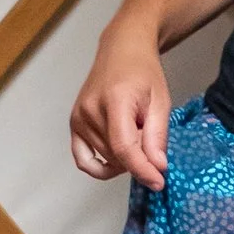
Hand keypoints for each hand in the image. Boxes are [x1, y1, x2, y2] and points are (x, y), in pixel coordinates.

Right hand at [71, 14, 172, 188]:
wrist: (122, 51)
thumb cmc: (143, 72)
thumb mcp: (160, 101)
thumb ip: (157, 136)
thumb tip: (157, 168)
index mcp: (114, 100)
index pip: (124, 147)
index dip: (142, 169)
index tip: (158, 182)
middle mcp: (90, 111)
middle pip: (115, 156)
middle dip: (138, 158)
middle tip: (149, 137)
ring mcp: (78, 118)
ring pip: (104, 159)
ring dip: (124, 158)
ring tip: (134, 132)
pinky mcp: (73, 124)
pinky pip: (83, 159)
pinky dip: (100, 167)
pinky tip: (117, 161)